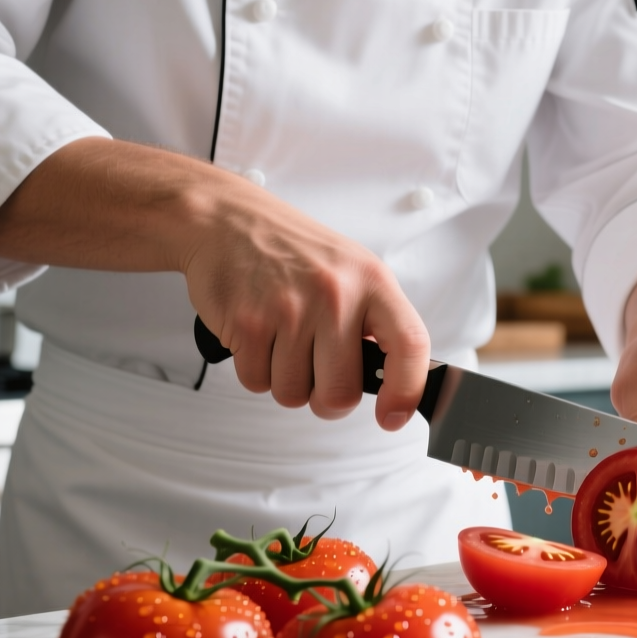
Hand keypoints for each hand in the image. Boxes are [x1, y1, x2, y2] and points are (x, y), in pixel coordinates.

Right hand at [180, 180, 428, 427]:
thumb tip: (395, 381)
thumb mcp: (353, 271)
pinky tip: (258, 335)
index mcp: (373, 282)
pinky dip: (256, 370)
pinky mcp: (248, 322)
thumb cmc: (295, 252)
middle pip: (341, 393)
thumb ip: (375, 321)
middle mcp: (335, 294)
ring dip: (286, 381)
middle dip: (327, 400)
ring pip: (294, 394)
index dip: (407, 392)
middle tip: (318, 376)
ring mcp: (290, 309)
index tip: (393, 417)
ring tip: (283, 340)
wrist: (227, 220)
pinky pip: (257, 382)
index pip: (410, 345)